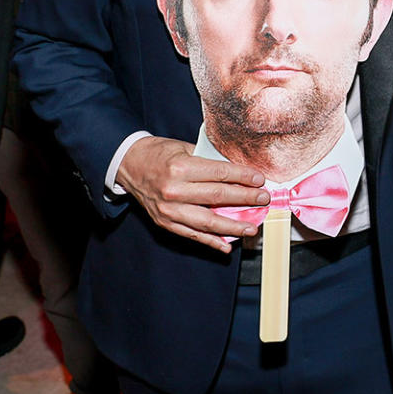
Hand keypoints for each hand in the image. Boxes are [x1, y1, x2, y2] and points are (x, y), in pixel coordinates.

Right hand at [116, 136, 270, 252]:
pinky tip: (227, 246)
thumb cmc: (160, 153)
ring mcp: (169, 210)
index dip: (243, 177)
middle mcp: (174, 191)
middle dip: (245, 198)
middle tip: (263, 200)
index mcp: (181, 168)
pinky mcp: (165, 223)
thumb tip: (239, 171)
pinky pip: (192, 235)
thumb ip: (209, 160)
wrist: (129, 165)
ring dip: (233, 226)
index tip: (260, 180)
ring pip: (207, 221)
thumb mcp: (185, 148)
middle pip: (218, 197)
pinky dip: (211, 242)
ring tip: (251, 228)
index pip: (220, 174)